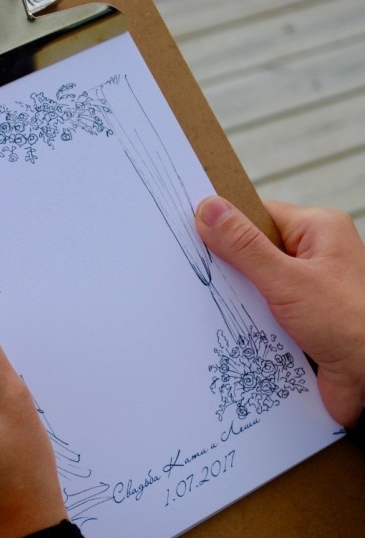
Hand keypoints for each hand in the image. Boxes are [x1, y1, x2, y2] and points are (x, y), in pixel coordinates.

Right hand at [195, 196, 364, 426]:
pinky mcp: (298, 316)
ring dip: (237, 296)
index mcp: (316, 230)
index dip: (224, 223)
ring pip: (254, 282)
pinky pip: (260, 308)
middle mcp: (312, 255)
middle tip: (196, 272)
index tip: (192, 231)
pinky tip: (229, 325)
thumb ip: (244, 247)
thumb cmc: (353, 323)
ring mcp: (304, 287)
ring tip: (209, 302)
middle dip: (228, 266)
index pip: (257, 215)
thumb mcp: (287, 280)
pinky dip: (246, 317)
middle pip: (252, 250)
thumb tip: (209, 210)